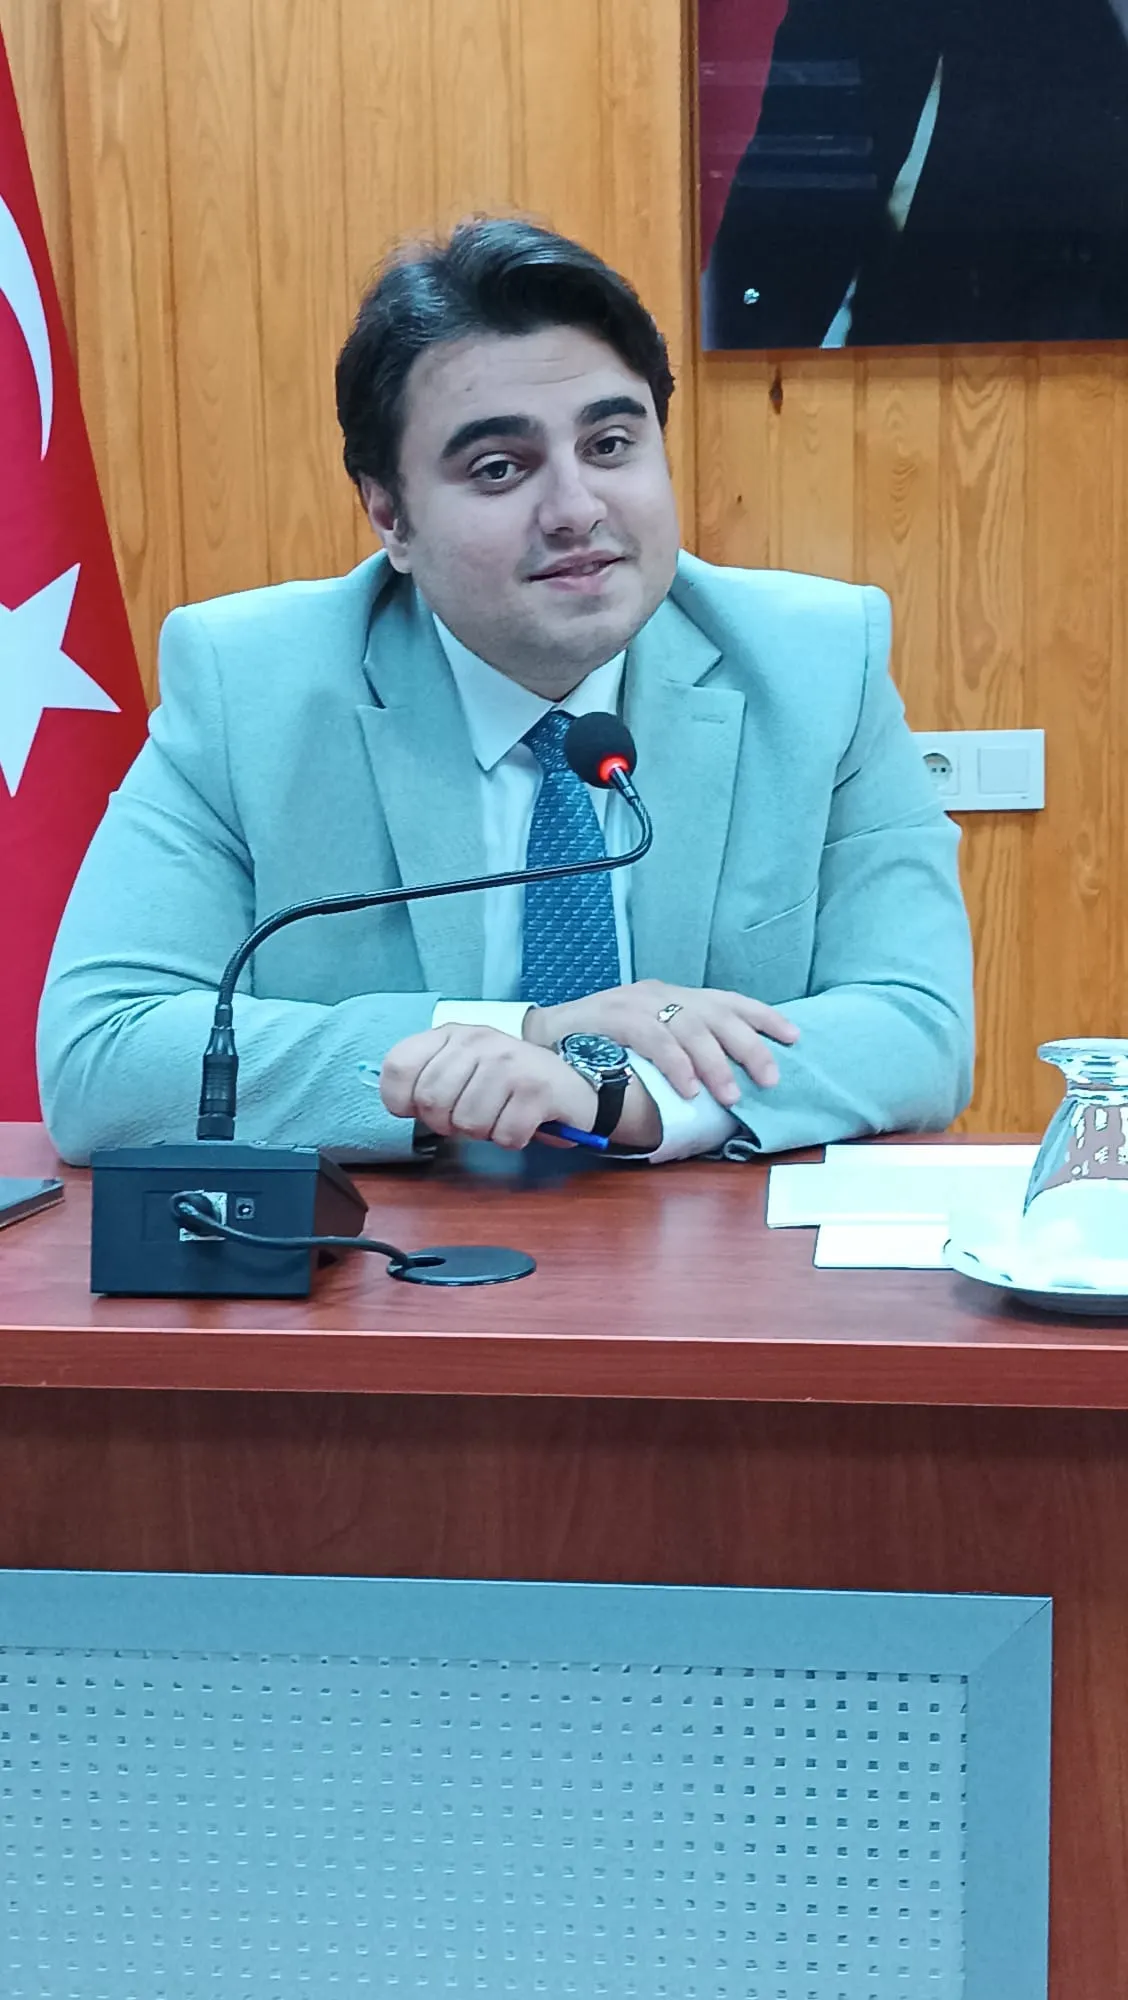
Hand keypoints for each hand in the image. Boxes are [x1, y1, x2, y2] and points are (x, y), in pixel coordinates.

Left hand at [379, 1023, 601, 1149]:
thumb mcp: (465, 1067)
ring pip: (467, 1123)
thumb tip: (401, 1104)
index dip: (400, 1100)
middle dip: (447, 1123)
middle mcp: (478, 1041)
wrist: (573, 1082)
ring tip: (500, 1114)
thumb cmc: (509, 1082)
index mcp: (453, 1034)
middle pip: (430, 1102)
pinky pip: (504, 1136)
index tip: (419, 1108)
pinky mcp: (535, 1090)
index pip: (397, 1066)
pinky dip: (514, 1138)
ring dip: (484, 1132)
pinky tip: (523, 1120)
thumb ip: (428, 1077)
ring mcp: (508, 1063)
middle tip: (472, 1115)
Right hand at [523, 980, 799, 1106]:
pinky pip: (654, 1038)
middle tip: (770, 1077)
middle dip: (749, 1046)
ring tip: (730, 1095)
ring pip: (690, 1026)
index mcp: (672, 996)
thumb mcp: (646, 1041)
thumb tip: (721, 1080)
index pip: (727, 1001)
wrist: (541, 1039)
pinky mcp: (614, 1016)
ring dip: (715, 1063)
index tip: (794, 1036)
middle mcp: (659, 994)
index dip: (763, 1017)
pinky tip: (689, 1088)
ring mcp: (636, 1002)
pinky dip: (676, 1064)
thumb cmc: (598, 1046)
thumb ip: (680, 1050)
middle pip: (717, 1013)